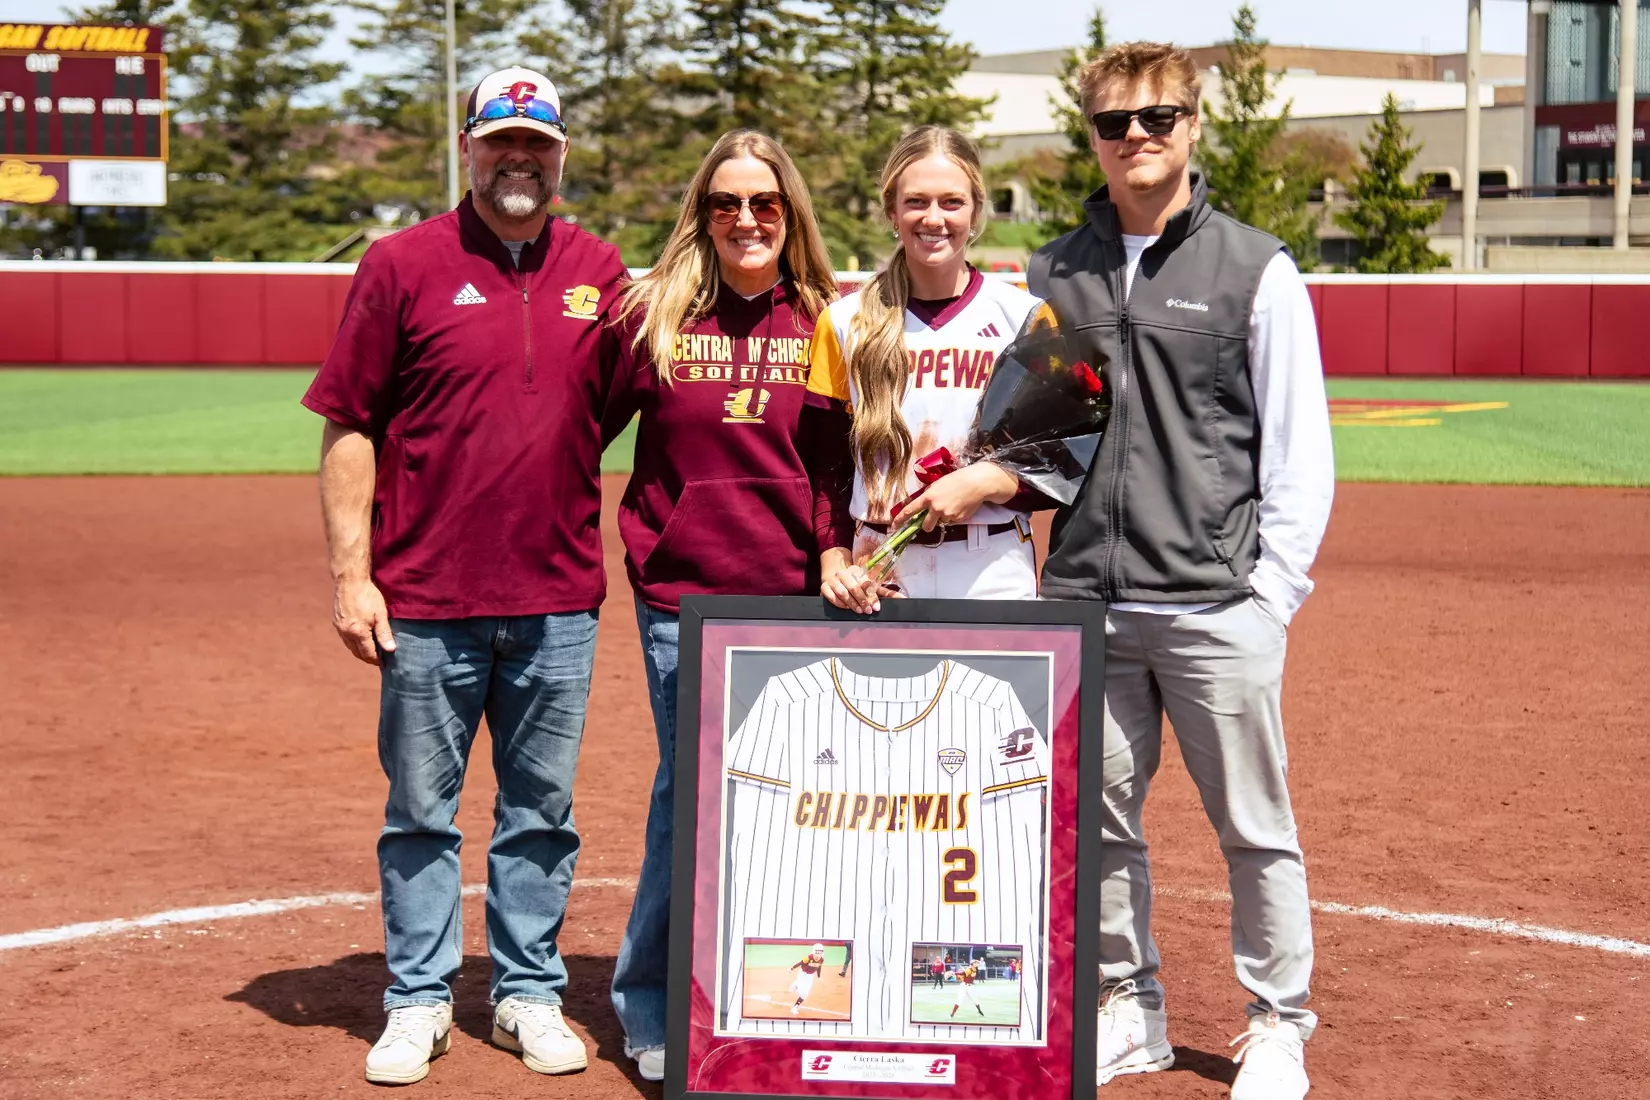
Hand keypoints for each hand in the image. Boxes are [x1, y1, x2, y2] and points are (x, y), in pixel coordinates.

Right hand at [333, 575, 395, 664]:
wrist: (350, 580)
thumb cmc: (368, 595)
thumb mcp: (381, 614)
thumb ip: (384, 633)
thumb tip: (390, 650)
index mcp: (358, 632)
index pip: (368, 654)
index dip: (377, 660)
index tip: (384, 664)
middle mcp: (346, 633)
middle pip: (357, 653)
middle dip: (368, 658)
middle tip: (378, 659)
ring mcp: (339, 628)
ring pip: (350, 646)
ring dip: (360, 651)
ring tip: (371, 651)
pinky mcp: (336, 622)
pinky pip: (345, 638)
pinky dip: (353, 643)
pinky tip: (360, 639)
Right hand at [820, 548, 900, 615]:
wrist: (833, 578)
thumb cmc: (856, 583)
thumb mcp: (871, 586)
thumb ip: (886, 593)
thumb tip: (903, 599)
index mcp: (856, 571)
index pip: (865, 583)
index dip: (871, 596)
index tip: (876, 607)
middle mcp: (844, 573)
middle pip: (854, 587)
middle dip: (862, 600)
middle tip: (868, 611)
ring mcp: (833, 580)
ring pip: (843, 592)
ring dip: (852, 603)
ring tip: (859, 611)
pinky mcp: (824, 588)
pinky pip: (832, 597)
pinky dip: (840, 604)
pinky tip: (846, 608)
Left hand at [892, 463, 1018, 530]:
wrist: (976, 483)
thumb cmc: (957, 479)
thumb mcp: (938, 483)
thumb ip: (929, 494)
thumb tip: (923, 503)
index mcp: (928, 497)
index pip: (910, 510)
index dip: (900, 519)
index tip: (894, 526)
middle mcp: (936, 508)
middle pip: (926, 526)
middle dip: (928, 525)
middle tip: (934, 517)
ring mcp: (947, 515)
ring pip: (941, 523)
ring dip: (943, 517)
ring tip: (952, 504)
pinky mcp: (958, 519)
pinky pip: (952, 522)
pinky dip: (954, 517)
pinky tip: (960, 506)